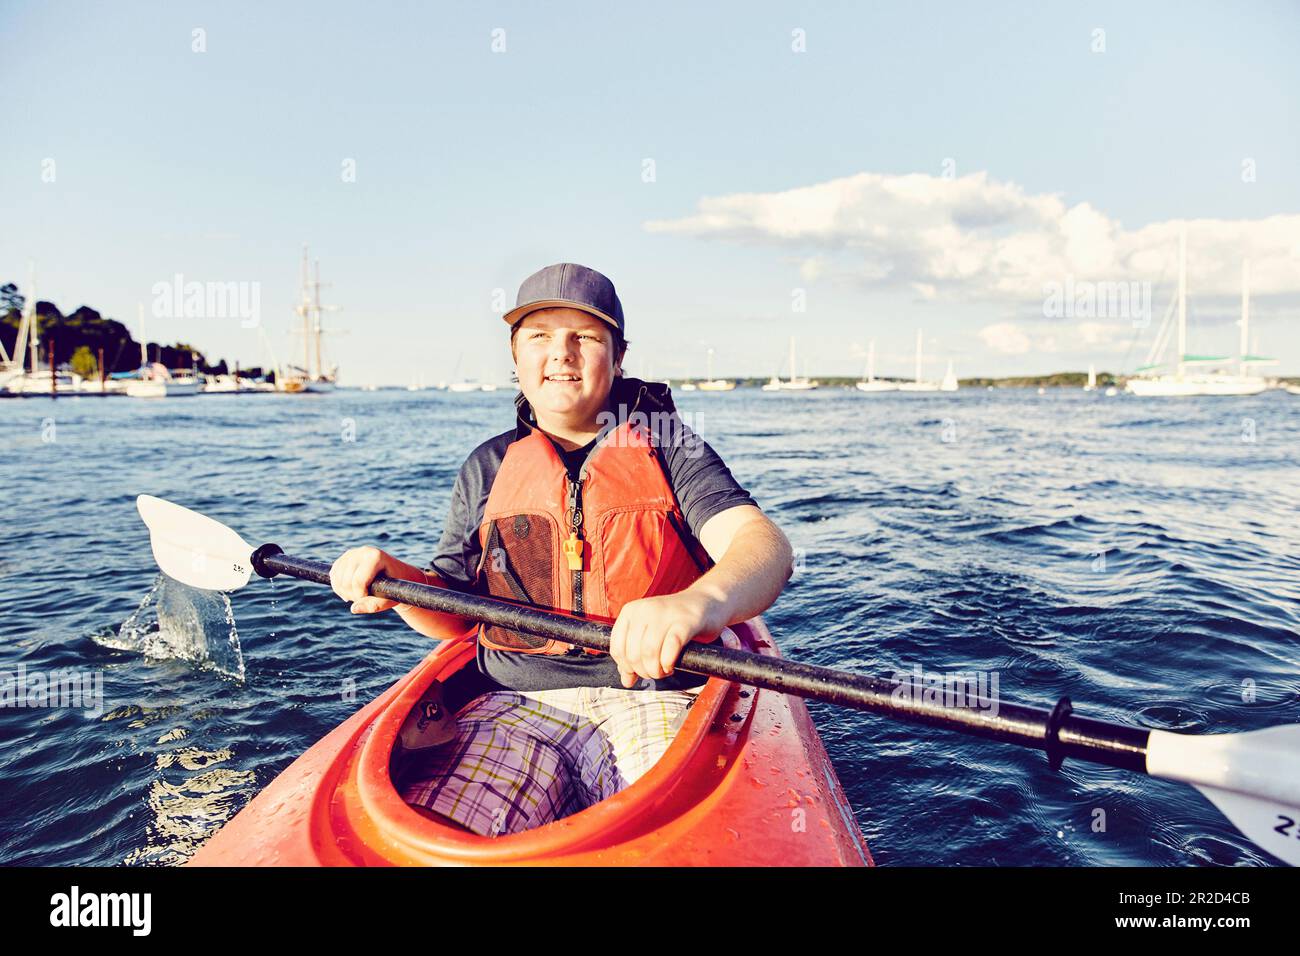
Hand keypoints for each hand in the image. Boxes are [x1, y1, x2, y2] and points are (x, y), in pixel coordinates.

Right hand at [329, 546, 401, 613]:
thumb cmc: (395, 587)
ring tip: (358, 595)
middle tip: (364, 598)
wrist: (395, 575)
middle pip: (346, 582)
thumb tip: (353, 609)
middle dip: (353, 596)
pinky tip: (350, 591)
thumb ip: (374, 605)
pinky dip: (338, 587)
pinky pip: (333, 575)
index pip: (358, 581)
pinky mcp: (344, 558)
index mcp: (376, 556)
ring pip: (337, 579)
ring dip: (345, 593)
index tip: (369, 599)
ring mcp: (352, 553)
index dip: (360, 596)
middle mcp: (362, 551)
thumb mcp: (389, 599)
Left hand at [609, 590, 726, 687]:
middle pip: (633, 653)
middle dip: (644, 671)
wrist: (707, 601)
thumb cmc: (676, 621)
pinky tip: (672, 665)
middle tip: (656, 673)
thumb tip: (626, 681)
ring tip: (665, 670)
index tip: (638, 672)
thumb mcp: (650, 633)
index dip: (626, 667)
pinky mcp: (686, 621)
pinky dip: (668, 663)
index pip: (617, 647)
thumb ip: (636, 655)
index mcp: (631, 611)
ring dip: (656, 670)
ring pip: (650, 652)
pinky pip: (670, 648)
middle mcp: (645, 609)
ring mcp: (665, 614)